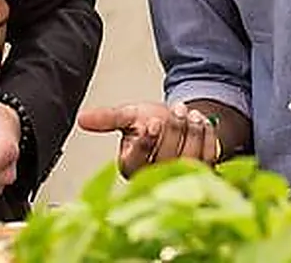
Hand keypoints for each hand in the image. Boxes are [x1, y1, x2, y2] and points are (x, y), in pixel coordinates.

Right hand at [77, 101, 219, 176]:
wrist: (178, 122)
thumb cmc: (152, 122)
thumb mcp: (129, 117)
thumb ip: (108, 118)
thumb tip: (82, 118)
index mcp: (132, 168)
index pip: (136, 162)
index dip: (146, 143)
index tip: (151, 123)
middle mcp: (155, 179)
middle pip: (166, 159)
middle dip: (173, 129)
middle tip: (177, 109)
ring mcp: (180, 180)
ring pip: (189, 159)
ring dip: (192, 131)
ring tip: (189, 113)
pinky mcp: (203, 176)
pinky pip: (208, 158)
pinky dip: (207, 137)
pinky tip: (202, 122)